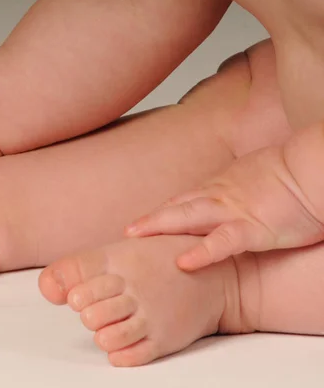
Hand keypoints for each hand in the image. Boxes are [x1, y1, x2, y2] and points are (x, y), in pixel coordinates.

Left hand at [123, 146, 323, 270]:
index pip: (186, 199)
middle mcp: (221, 196)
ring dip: (158, 225)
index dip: (163, 211)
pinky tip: (183, 261)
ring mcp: (233, 212)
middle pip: (177, 206)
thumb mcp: (257, 175)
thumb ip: (238, 185)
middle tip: (127, 230)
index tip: (144, 222)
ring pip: (187, 217)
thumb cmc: (293, 173)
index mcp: (223, 186)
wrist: (314, 170)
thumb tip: (232, 192)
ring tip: (133, 236)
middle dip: (150, 219)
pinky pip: (222, 242)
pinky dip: (202, 252)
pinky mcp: (253, 229)